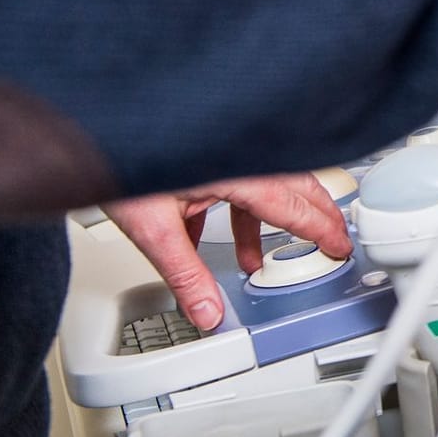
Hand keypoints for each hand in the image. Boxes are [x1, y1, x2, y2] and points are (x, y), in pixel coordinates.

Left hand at [106, 173, 351, 330]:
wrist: (97, 125)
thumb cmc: (124, 156)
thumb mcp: (153, 227)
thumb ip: (184, 274)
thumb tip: (207, 311)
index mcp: (237, 169)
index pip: (292, 205)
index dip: (320, 229)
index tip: (340, 245)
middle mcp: (239, 156)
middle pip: (293, 187)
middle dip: (314, 217)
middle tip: (333, 240)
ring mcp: (224, 153)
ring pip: (262, 188)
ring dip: (265, 223)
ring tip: (261, 260)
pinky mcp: (205, 157)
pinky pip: (232, 187)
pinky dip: (231, 216)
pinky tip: (209, 238)